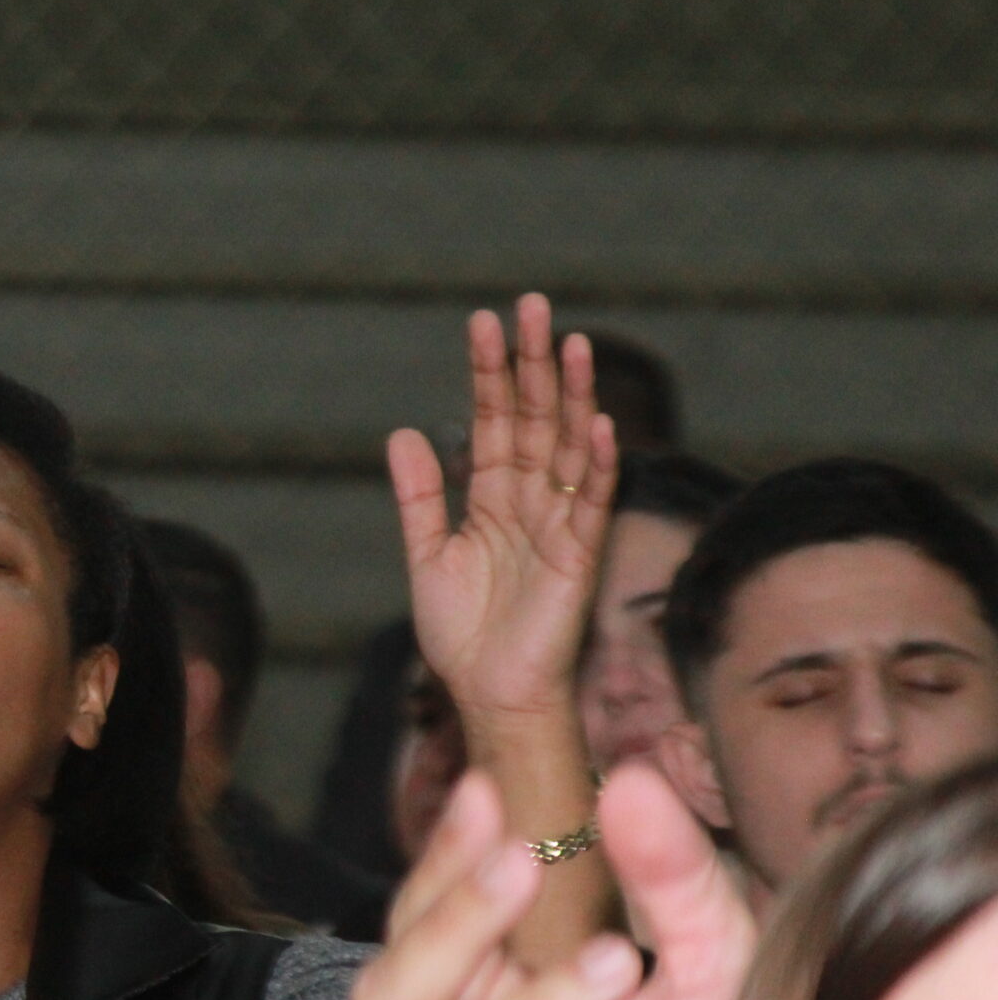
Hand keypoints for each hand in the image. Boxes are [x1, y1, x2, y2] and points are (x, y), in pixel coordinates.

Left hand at [391, 294, 617, 723]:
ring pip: (566, 447)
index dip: (489, 373)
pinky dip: (594, 465)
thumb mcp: (426, 556)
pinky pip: (589, 504)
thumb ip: (419, 496)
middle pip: (533, 418)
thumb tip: (403, 432)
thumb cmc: (463, 634)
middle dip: (532, 364)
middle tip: (531, 306)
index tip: (484, 322)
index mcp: (493, 498)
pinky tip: (595, 425)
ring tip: (571, 342)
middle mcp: (530, 501)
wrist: (489, 694)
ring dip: (571, 396)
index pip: (492, 421)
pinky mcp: (577, 557)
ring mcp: (558, 525)